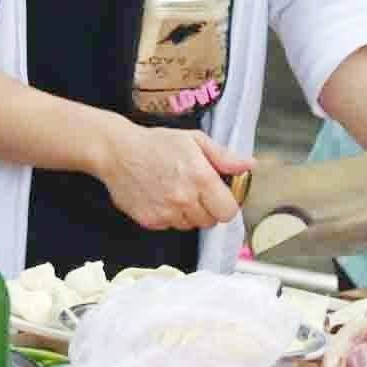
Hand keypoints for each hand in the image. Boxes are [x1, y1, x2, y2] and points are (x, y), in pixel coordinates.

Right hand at [95, 124, 251, 231]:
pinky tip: (161, 197)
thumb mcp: (194, 140)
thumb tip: (249, 165)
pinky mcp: (150, 221)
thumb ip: (224, 157)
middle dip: (208, 209)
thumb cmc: (156, 143)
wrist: (117, 151)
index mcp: (200, 178)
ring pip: (190, 226)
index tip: (219, 196)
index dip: (226, 204)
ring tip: (176, 192)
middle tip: (196, 191)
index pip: (228, 211)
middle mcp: (184, 199)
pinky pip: (170, 226)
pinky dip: (169, 216)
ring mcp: (166, 212)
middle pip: (210, 222)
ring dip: (188, 214)